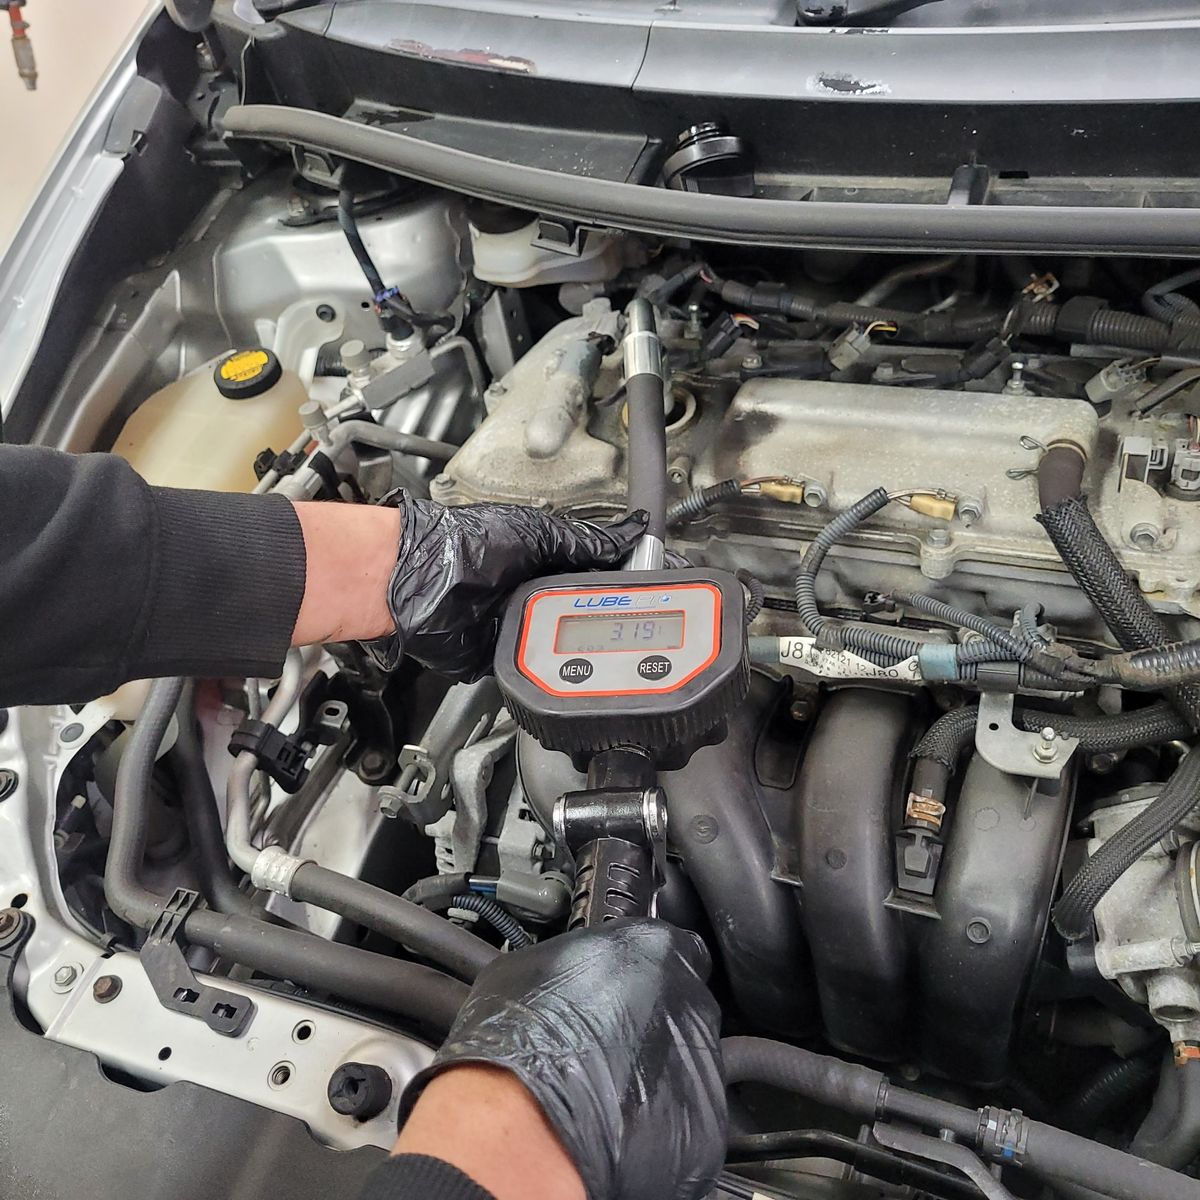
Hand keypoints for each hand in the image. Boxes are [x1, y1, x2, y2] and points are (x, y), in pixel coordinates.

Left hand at [371, 493, 647, 680]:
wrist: (419, 583)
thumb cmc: (464, 545)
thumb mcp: (537, 534)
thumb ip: (586, 541)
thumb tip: (632, 530)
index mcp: (551, 560)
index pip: (603, 573)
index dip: (630, 581)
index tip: (662, 586)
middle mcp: (540, 594)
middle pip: (594, 614)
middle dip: (617, 620)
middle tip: (649, 624)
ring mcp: (527, 627)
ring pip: (574, 646)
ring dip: (591, 649)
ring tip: (620, 648)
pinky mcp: (510, 657)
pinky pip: (543, 670)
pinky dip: (560, 671)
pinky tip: (582, 669)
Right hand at [399, 919, 725, 1199]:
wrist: (522, 1125)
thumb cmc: (522, 1042)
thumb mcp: (532, 963)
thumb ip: (578, 955)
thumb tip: (574, 966)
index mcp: (655, 949)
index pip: (675, 948)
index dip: (649, 969)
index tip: (628, 986)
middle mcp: (690, 1000)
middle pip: (683, 1003)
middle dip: (652, 1019)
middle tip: (609, 1039)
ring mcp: (703, 1062)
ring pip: (687, 1058)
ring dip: (655, 1068)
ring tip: (607, 1082)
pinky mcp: (705, 1121)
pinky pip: (687, 1111)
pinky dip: (659, 1115)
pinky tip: (618, 1117)